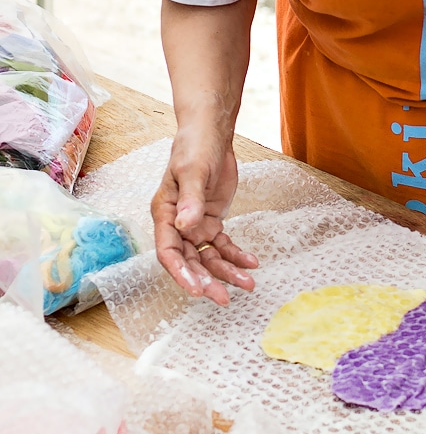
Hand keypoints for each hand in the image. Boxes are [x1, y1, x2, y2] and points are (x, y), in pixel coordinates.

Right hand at [151, 123, 257, 304]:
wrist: (210, 135)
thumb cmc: (194, 148)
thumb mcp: (193, 171)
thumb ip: (191, 199)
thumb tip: (186, 226)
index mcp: (165, 214)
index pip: (168, 252)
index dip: (181, 273)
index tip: (197, 289)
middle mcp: (177, 225)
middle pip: (190, 261)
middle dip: (207, 280)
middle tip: (225, 298)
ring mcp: (195, 225)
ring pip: (209, 258)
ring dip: (226, 272)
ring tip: (248, 283)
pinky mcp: (211, 221)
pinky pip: (223, 245)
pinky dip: (236, 255)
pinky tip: (251, 263)